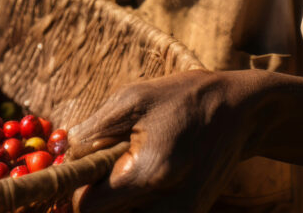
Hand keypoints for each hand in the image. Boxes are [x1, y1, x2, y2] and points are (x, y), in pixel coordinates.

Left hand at [68, 70, 257, 212]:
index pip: (88, 208)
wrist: (238, 113)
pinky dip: (135, 202)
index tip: (81, 168)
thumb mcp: (130, 100)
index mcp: (148, 174)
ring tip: (127, 168)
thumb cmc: (181, 100)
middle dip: (97, 196)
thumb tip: (64, 157)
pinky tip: (142, 177)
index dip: (77, 189)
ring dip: (116, 200)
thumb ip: (92, 132)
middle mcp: (169, 207)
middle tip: (106, 166)